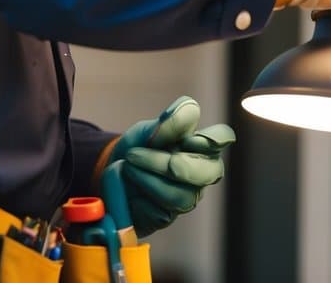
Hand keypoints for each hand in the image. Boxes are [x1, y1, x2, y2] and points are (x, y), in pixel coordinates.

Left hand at [107, 96, 234, 236]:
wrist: (109, 173)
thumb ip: (168, 122)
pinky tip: (131, 190)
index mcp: (201, 145)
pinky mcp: (168, 217)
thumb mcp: (147, 130)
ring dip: (147, 178)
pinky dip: (139, 198)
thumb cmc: (138, 147)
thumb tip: (191, 113)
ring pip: (181, 196)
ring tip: (128, 166)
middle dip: (170, 164)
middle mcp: (201, 172)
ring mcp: (187, 197)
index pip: (222, 137)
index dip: (211, 138)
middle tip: (135, 155)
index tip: (187, 140)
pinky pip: (160, 212)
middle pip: (209, 173)